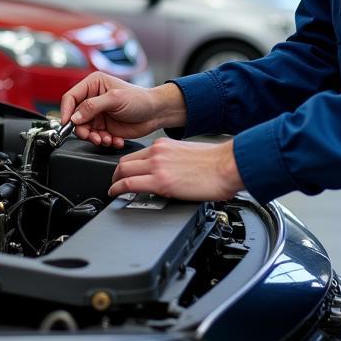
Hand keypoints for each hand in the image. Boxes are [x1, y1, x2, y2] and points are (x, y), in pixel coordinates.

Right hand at [60, 74, 185, 147]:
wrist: (156, 113)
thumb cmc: (140, 99)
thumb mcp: (115, 99)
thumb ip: (93, 106)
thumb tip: (75, 117)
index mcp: (93, 85)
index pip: (71, 97)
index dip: (66, 111)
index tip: (67, 123)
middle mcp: (93, 99)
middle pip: (75, 118)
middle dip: (83, 130)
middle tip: (93, 136)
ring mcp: (98, 115)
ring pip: (85, 130)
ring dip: (95, 138)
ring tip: (107, 139)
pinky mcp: (104, 127)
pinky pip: (96, 138)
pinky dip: (104, 141)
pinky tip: (115, 140)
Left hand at [108, 137, 244, 200]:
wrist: (227, 166)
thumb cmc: (216, 163)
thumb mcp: (187, 155)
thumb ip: (173, 161)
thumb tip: (169, 173)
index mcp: (164, 146)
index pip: (135, 155)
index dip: (126, 166)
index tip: (125, 173)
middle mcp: (157, 153)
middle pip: (124, 161)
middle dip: (116, 174)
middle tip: (115, 183)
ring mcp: (157, 166)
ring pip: (122, 171)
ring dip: (115, 181)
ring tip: (113, 190)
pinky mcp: (161, 182)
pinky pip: (130, 184)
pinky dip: (117, 189)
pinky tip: (115, 194)